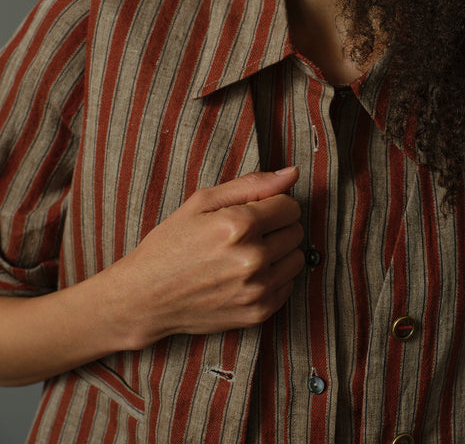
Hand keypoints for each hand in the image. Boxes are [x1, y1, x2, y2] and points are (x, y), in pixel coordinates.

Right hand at [107, 166, 303, 347]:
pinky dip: (274, 277)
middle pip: (296, 231)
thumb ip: (252, 184)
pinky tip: (247, 274)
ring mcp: (256, 289)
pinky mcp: (258, 313)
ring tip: (249, 253)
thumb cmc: (171, 244)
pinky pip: (289, 286)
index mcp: (239, 225)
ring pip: (297, 259)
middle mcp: (252, 258)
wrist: (145, 298)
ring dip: (280, 253)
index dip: (273, 205)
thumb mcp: (202, 202)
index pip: (290, 206)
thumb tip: (293, 173)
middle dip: (277, 227)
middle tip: (247, 233)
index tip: (255, 211)